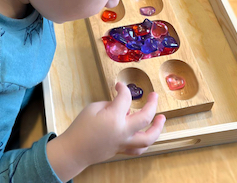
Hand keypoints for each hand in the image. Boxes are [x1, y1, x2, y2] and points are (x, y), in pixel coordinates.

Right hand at [47, 82, 165, 181]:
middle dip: (152, 104)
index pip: (125, 97)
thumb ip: (110, 105)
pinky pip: (138, 149)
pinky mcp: (122, 150)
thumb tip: (120, 107)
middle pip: (145, 117)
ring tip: (161, 118)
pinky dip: (145, 142)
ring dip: (157, 128)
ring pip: (148, 138)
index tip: (119, 86)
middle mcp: (123, 131)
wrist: (74, 150)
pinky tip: (147, 135)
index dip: (123, 88)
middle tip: (154, 95)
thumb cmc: (80, 128)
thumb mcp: (92, 108)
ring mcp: (124, 142)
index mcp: (114, 117)